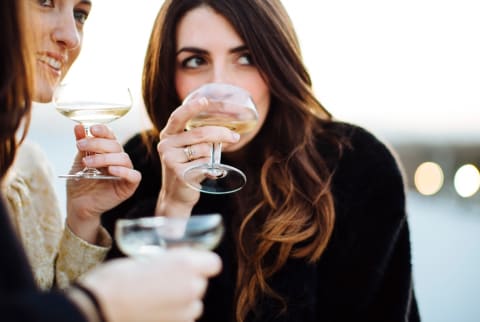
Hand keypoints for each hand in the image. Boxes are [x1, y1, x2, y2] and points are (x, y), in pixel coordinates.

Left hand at [67, 124, 140, 242]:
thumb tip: (79, 126)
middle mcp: (118, 159)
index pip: (110, 136)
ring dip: (105, 158)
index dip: (103, 130)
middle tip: (80, 146)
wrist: (78, 204)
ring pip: (123, 158)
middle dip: (98, 144)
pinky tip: (111, 170)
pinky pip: (134, 175)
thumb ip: (82, 145)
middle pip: (116, 145)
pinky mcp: (129, 186)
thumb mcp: (78, 161)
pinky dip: (123, 171)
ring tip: (87, 163)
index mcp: (108, 151)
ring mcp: (125, 172)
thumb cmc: (80, 183)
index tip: (91, 129)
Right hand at [81, 249, 221, 321]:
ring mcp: (184, 314)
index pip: (213, 263)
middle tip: (164, 279)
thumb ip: (168, 259)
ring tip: (156, 298)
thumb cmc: (115, 280)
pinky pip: (181, 320)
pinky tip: (152, 311)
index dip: (202, 262)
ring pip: (193, 305)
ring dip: (181, 301)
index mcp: (186, 266)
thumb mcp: (145, 257)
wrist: (96, 309)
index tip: (188, 262)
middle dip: (187, 281)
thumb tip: (178, 257)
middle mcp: (190, 290)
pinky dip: (172, 316)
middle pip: (200, 284)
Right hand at [155, 98, 239, 216]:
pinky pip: (204, 164)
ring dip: (214, 155)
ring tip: (209, 163)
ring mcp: (170, 159)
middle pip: (200, 133)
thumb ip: (200, 137)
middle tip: (235, 137)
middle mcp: (166, 144)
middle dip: (221, 133)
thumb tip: (227, 129)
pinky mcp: (178, 172)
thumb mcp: (190, 149)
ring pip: (204, 149)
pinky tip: (209, 173)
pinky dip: (212, 168)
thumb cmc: (188, 168)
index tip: (206, 100)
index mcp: (168, 135)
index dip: (193, 107)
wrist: (177, 195)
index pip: (179, 116)